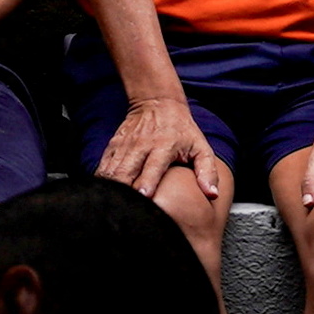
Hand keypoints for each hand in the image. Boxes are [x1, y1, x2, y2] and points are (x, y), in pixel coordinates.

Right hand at [94, 90, 230, 213]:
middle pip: (126, 171)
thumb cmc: (182, 130)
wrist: (158, 103)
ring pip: (111, 170)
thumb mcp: (201, 147)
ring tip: (112, 206)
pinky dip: (102, 181)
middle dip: (122, 190)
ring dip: (110, 188)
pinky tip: (104, 195)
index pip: (152, 167)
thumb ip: (207, 171)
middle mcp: (141, 146)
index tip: (142, 197)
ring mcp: (125, 145)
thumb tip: (212, 194)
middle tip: (124, 209)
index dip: (146, 183)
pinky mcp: (113, 145)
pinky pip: (103, 166)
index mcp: (164, 146)